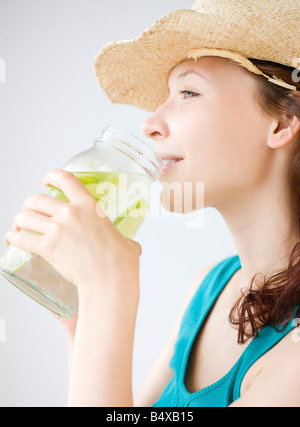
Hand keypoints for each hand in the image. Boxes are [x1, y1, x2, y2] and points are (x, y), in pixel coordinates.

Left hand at [5, 169, 141, 300]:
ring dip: (19, 221)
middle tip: (31, 212)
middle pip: (36, 199)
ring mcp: (57, 229)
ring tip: (19, 227)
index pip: (64, 178)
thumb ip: (125, 240)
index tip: (46, 181)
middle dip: (29, 205)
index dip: (51, 176)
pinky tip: (12, 239)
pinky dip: (13, 238)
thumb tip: (132, 248)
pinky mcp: (47, 247)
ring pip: (25, 217)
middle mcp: (70, 212)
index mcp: (89, 205)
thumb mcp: (126, 242)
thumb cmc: (121, 262)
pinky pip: (21, 238)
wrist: (110, 278)